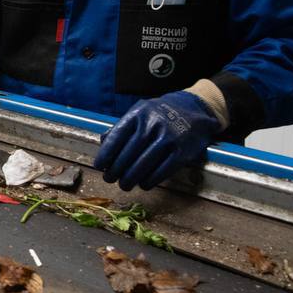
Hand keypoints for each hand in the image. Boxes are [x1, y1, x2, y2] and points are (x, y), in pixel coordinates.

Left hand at [93, 91, 220, 190]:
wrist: (194, 108)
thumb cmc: (159, 114)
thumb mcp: (139, 112)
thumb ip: (121, 127)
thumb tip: (102, 144)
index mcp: (138, 114)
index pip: (117, 137)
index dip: (105, 154)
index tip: (99, 166)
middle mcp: (153, 124)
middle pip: (129, 153)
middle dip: (116, 170)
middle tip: (109, 179)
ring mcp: (169, 138)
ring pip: (144, 163)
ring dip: (131, 178)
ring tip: (124, 184)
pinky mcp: (183, 151)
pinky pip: (163, 170)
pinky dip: (151, 180)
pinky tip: (144, 184)